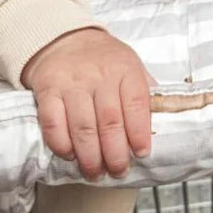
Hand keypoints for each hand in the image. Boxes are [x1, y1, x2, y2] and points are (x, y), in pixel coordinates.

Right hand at [21, 28, 151, 180]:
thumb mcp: (131, 64)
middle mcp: (99, 76)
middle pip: (110, 121)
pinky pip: (53, 123)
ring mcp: (72, 83)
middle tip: (118, 171)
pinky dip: (61, 144)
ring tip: (95, 172)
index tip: (142, 153)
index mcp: (125, 69)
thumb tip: (164, 116)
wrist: (66, 39)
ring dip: (90, 156)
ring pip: (83, 126)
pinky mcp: (48, 91)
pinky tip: (70, 156)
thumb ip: (144, 88)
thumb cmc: (104, 59)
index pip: (137, 103)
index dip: (140, 132)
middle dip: (115, 153)